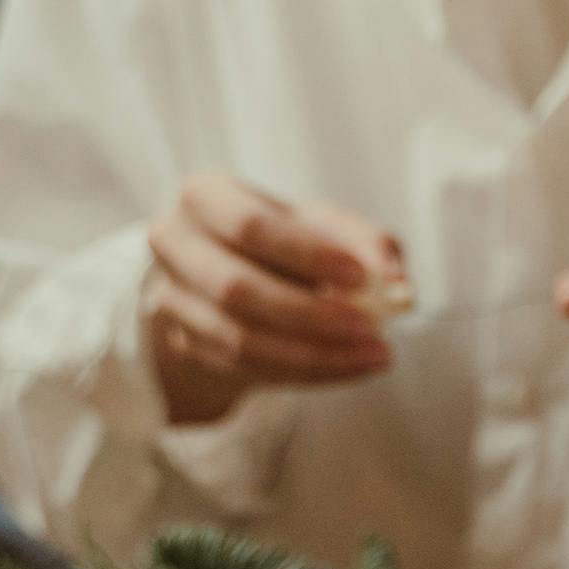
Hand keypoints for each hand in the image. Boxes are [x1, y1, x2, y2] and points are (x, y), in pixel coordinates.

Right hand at [142, 172, 399, 426]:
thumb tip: (398, 281)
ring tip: (373, 354)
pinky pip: (248, 370)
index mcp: (205, 196)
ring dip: (315, 354)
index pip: (250, 225)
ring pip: (240, 340)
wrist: (234, 284)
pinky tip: (349, 366)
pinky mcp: (185, 345)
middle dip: (311, 315)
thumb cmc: (286, 243)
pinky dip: (306, 372)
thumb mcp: (325, 228)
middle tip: (372, 328)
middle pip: (236, 289)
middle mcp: (174, 244)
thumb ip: (366, 243)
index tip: (361, 278)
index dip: (306, 254)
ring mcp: (171, 299)